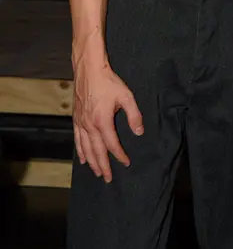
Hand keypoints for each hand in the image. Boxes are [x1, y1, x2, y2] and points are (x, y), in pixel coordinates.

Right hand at [73, 57, 143, 182]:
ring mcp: (81, 122)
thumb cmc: (108, 81)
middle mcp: (89, 125)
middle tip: (108, 178)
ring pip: (85, 148)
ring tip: (97, 172)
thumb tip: (139, 131)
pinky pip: (77, 139)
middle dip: (103, 166)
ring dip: (91, 162)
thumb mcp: (126, 96)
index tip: (126, 163)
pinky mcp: (76, 118)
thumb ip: (134, 115)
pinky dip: (79, 151)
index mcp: (102, 121)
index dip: (120, 155)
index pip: (112, 144)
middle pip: (97, 151)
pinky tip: (82, 158)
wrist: (89, 69)